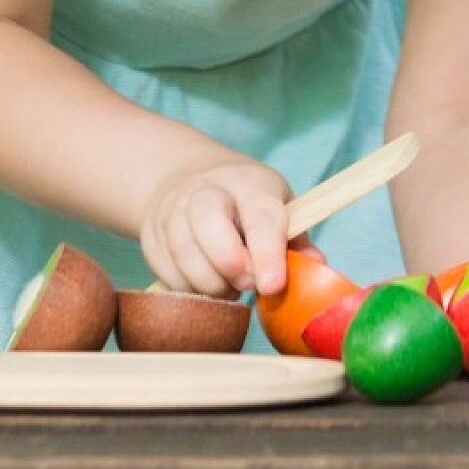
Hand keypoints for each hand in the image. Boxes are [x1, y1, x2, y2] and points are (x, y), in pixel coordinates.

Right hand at [140, 154, 296, 299]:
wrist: (186, 178)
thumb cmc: (245, 202)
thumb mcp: (277, 207)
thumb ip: (296, 240)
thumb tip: (316, 266)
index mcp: (250, 183)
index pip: (260, 215)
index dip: (267, 253)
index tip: (272, 286)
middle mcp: (208, 190)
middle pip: (209, 224)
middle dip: (232, 266)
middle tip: (249, 283)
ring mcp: (174, 211)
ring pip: (185, 256)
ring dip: (212, 285)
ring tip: (230, 285)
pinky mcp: (152, 236)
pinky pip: (169, 276)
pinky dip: (191, 290)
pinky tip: (207, 281)